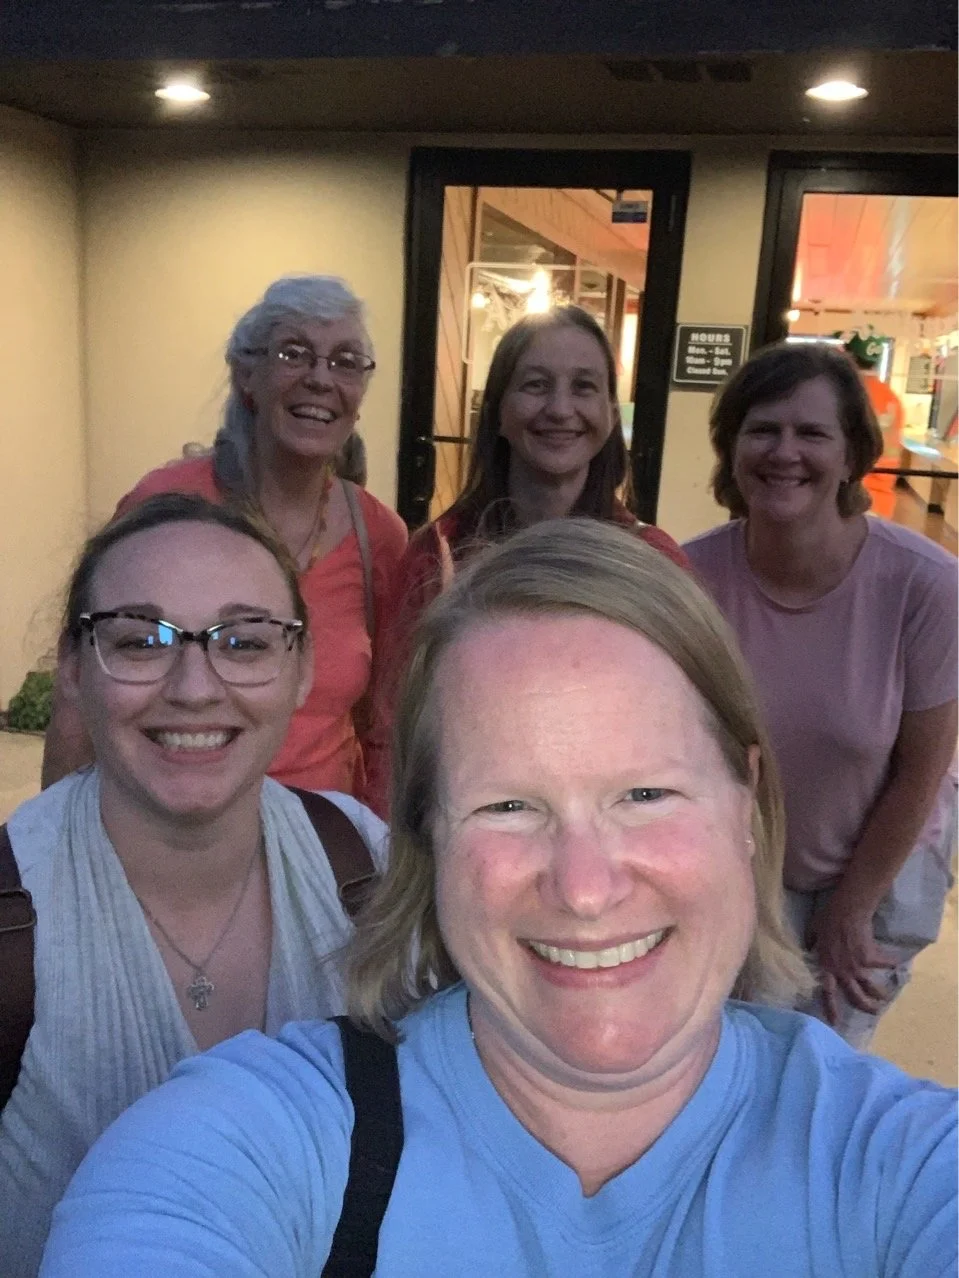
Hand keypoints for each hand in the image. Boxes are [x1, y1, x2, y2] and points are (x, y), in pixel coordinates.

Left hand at [806, 892, 896, 1023]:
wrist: (846, 911)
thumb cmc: (827, 919)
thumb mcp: (813, 931)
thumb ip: (811, 942)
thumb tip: (808, 948)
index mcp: (827, 966)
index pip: (828, 992)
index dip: (831, 1008)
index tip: (835, 1023)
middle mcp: (843, 971)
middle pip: (855, 996)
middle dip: (865, 1006)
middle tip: (874, 1011)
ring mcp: (857, 966)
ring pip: (871, 987)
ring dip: (880, 994)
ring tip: (886, 997)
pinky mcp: (871, 958)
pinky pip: (885, 963)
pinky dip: (892, 963)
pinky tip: (899, 964)